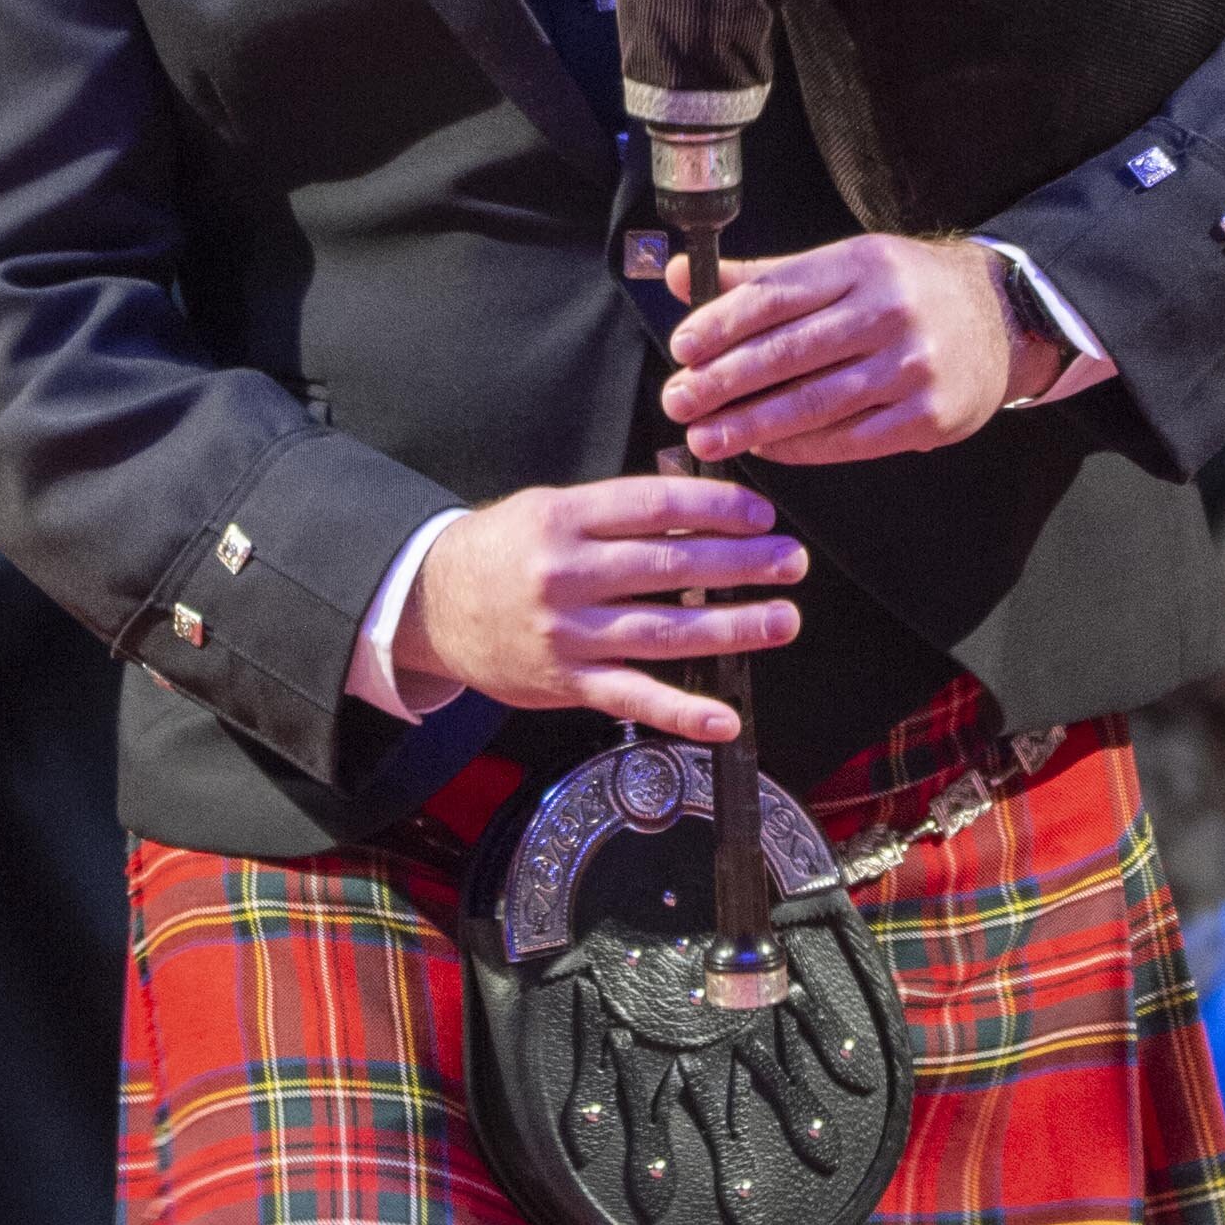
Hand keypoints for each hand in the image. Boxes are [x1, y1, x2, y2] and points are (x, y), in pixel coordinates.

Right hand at [409, 474, 803, 745]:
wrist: (430, 604)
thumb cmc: (502, 551)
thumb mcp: (548, 509)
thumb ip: (614, 512)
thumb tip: (698, 512)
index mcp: (564, 518)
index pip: (656, 508)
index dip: (716, 509)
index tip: (761, 516)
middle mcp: (566, 574)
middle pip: (670, 567)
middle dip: (742, 564)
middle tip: (793, 562)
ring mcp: (566, 633)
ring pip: (663, 630)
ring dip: (733, 627)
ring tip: (782, 619)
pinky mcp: (565, 682)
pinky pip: (632, 697)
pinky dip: (681, 711)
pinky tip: (724, 717)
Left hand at [664, 233, 1012, 467]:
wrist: (998, 319)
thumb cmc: (905, 291)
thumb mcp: (844, 265)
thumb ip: (763, 277)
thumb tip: (682, 277)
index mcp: (859, 265)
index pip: (776, 296)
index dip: (722, 324)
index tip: (682, 349)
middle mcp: (888, 312)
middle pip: (790, 352)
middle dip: (725, 381)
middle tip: (680, 400)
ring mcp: (912, 366)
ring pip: (816, 402)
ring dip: (753, 424)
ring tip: (709, 436)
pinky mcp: (927, 415)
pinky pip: (850, 439)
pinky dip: (801, 448)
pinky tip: (765, 451)